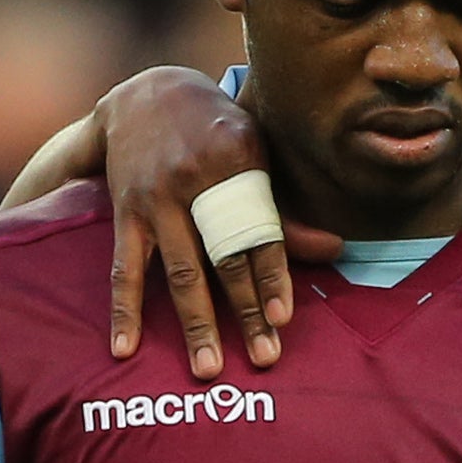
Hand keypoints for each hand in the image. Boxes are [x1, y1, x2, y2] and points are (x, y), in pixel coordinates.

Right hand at [97, 66, 340, 375]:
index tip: (282, 317)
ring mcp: (156, 198)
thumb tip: (337, 250)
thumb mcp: (255, 154)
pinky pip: (125, 269)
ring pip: (180, 271)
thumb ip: (285, 210)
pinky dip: (124, 311)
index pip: (261, 229)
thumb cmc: (217, 132)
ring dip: (195, 323)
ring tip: (209, 368)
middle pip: (225, 257)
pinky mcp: (125, 212)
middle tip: (264, 357)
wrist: (145, 94)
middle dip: (245, 311)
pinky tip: (125, 348)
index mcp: (240, 160)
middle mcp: (196, 179)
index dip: (273, 276)